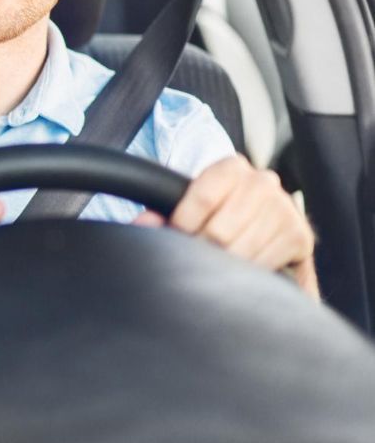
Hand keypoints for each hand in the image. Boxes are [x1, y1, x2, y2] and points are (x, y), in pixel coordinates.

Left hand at [134, 155, 318, 298]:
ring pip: (240, 251)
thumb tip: (142, 225)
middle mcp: (262, 182)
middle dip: (201, 252)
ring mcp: (284, 209)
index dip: (182, 226)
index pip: (202, 198)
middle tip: (196, 259)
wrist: (264, 224)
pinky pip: (263, 264)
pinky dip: (247, 274)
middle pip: (219, 232)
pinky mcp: (300, 236)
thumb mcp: (192, 207)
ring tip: (216, 266)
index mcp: (231, 168)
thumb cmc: (218, 214)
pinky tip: (241, 270)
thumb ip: (164, 213)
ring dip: (223, 267)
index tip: (177, 238)